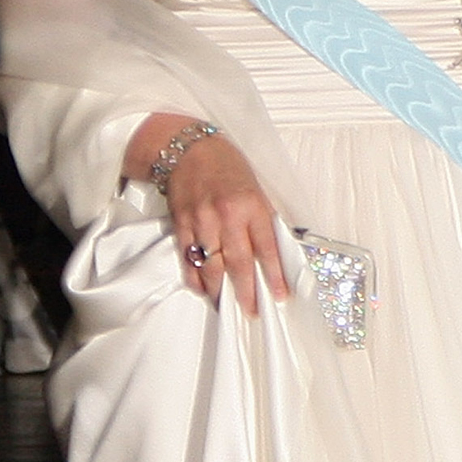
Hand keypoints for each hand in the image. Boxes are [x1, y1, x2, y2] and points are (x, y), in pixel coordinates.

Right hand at [165, 135, 288, 314]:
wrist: (189, 150)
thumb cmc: (227, 167)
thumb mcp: (255, 188)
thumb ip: (262, 219)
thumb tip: (274, 250)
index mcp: (251, 205)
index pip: (266, 247)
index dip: (274, 274)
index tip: (279, 294)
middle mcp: (227, 215)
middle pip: (238, 263)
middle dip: (247, 292)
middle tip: (253, 311)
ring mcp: (202, 222)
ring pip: (211, 267)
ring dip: (219, 292)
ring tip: (228, 307)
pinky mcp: (181, 225)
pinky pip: (188, 261)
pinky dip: (196, 279)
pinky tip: (203, 290)